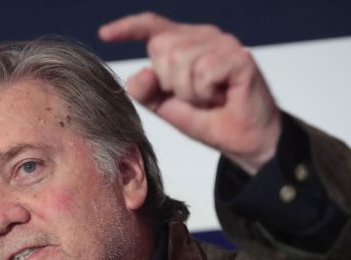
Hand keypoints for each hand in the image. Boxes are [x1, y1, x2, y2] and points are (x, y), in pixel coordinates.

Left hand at [99, 12, 280, 174]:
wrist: (246, 141)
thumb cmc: (210, 119)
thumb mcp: (167, 107)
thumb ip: (147, 92)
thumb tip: (138, 75)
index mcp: (186, 43)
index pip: (153, 27)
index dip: (128, 28)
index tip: (104, 35)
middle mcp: (204, 37)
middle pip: (161, 48)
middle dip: (169, 82)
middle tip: (195, 98)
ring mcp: (223, 44)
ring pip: (180, 61)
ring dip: (189, 92)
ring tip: (209, 99)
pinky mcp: (238, 57)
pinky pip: (202, 72)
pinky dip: (205, 93)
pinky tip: (221, 97)